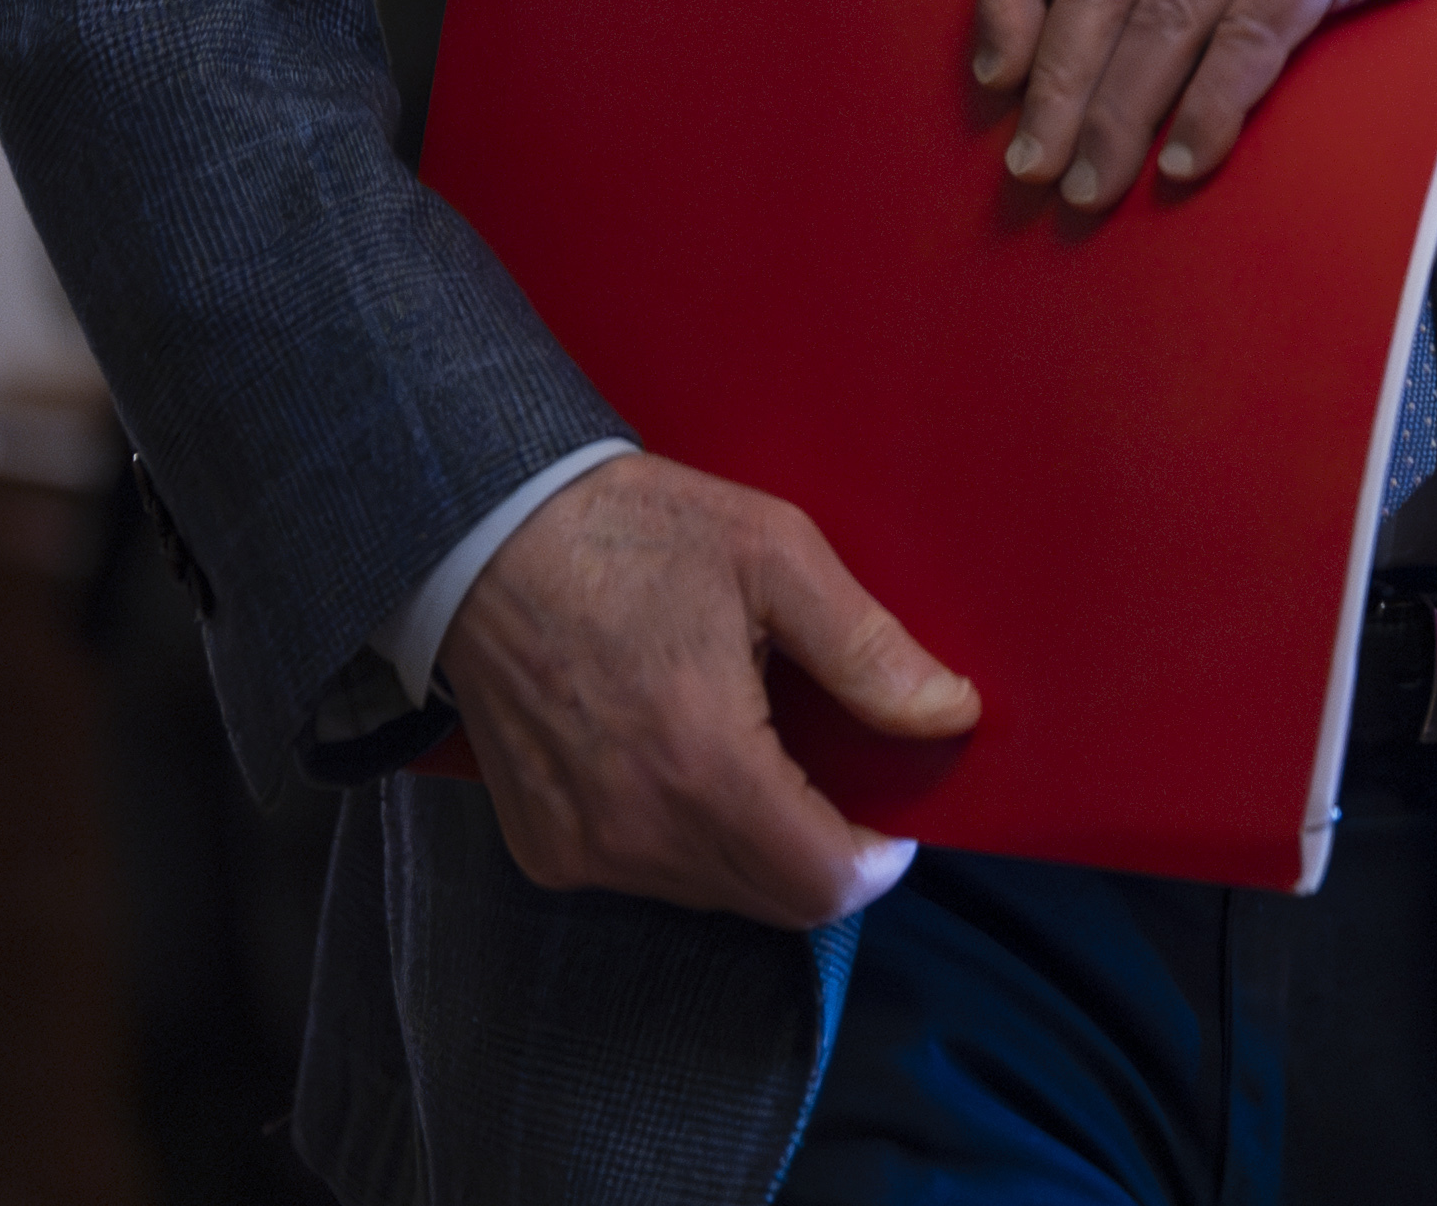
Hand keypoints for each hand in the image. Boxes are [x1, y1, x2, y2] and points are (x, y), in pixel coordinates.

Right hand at [435, 455, 973, 926]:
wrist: (484, 535)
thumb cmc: (634, 533)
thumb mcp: (775, 556)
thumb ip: (869, 651)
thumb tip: (952, 713)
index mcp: (704, 764)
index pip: (822, 883)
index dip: (879, 861)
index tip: (897, 815)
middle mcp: (637, 829)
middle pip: (775, 902)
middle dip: (825, 855)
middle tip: (837, 776)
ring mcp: (583, 849)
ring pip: (713, 895)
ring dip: (757, 850)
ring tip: (759, 756)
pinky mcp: (544, 849)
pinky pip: (647, 878)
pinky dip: (687, 843)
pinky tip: (686, 764)